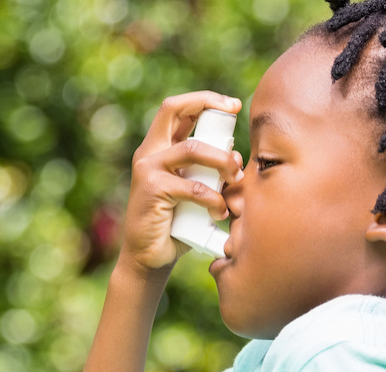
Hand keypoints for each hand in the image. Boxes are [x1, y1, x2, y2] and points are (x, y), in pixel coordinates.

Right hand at [120, 91, 244, 273]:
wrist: (150, 258)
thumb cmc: (176, 225)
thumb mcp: (195, 191)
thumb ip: (209, 172)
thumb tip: (237, 155)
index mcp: (159, 149)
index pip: (177, 109)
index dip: (205, 99)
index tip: (233, 105)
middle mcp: (149, 153)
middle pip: (173, 109)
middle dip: (208, 104)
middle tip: (234, 112)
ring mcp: (147, 169)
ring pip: (193, 148)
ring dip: (222, 160)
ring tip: (236, 176)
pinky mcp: (152, 190)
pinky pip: (192, 186)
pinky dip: (213, 199)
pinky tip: (220, 212)